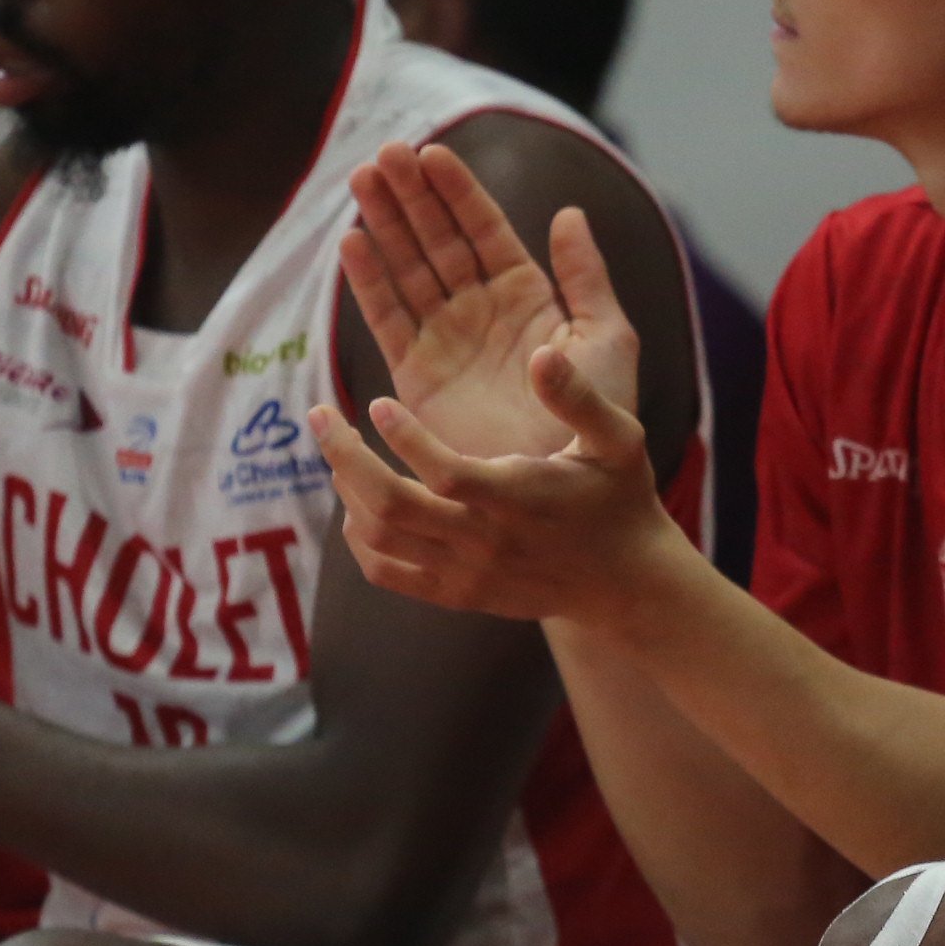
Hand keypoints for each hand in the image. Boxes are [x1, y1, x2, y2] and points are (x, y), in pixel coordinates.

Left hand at [309, 323, 676, 627]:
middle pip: (391, 508)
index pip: (445, 473)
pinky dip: (359, 539)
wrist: (624, 581)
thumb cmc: (619, 497)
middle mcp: (485, 540)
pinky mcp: (455, 594)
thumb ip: (578, 396)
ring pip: (380, 539)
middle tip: (320, 415)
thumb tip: (541, 351)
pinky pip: (386, 573)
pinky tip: (358, 502)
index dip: (404, 438)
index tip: (378, 401)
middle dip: (345, 457)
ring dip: (348, 490)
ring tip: (340, 450)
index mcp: (520, 498)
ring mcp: (465, 573)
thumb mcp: (619, 439)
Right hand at [338, 140, 637, 463]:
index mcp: (529, 296)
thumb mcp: (607, 338)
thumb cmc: (600, 417)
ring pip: (409, 271)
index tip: (431, 153)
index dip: (457, 192)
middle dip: (411, 197)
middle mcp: (482, 312)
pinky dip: (369, 284)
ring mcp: (448, 342)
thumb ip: (586, 276)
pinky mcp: (418, 378)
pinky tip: (352, 243)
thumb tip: (569, 213)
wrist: (569, 487)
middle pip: (439, 241)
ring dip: (385, 226)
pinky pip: (389, 321)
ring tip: (361, 180)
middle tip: (384, 154)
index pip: (485, 230)